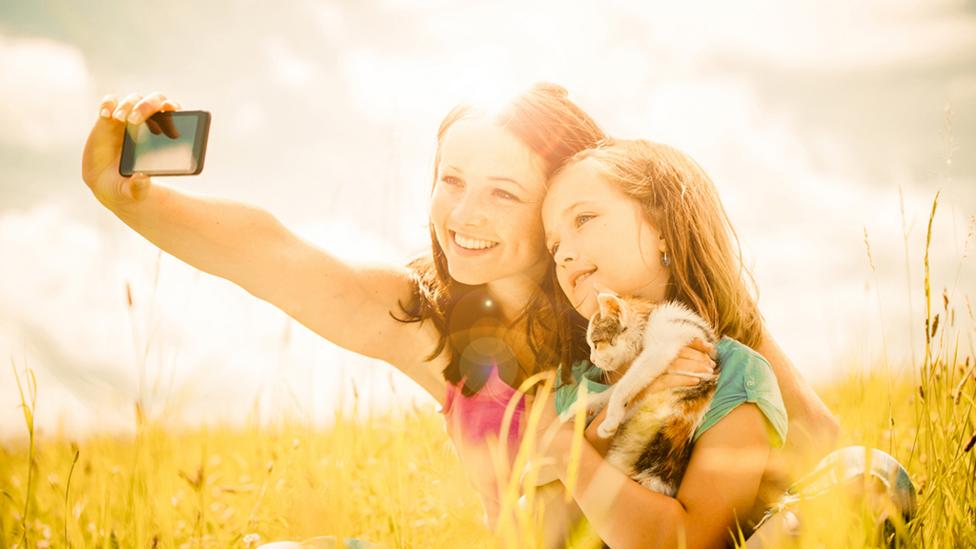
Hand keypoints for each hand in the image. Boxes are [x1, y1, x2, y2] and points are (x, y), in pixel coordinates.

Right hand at [81, 92, 181, 210]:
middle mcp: (148, 122)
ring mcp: (128, 118)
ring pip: (133, 99)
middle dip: (146, 106)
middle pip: (154, 101)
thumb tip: (142, 179)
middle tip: (135, 119)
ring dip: (127, 105)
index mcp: (163, 136)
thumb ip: (138, 188)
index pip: (174, 113)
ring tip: (119, 119)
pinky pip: (109, 102)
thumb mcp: (133, 191)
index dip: (174, 107)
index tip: (170, 109)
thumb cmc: (127, 185)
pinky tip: (105, 115)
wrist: (106, 182)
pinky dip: (107, 104)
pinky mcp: (108, 118)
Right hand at [647, 338, 716, 391]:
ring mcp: (649, 370)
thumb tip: (702, 355)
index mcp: (656, 348)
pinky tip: (696, 381)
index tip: (710, 348)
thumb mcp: (660, 366)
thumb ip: (677, 358)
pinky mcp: (648, 384)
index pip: (679, 341)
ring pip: (675, 364)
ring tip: (708, 372)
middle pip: (679, 351)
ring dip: (694, 367)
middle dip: (699, 356)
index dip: (696, 343)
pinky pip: (667, 380)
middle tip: (712, 364)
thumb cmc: (648, 381)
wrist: (627, 398)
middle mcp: (652, 356)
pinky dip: (683, 380)